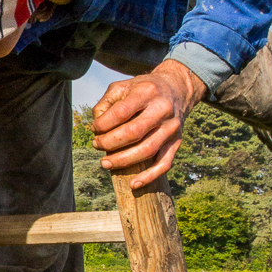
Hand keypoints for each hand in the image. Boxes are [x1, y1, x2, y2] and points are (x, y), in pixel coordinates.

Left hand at [92, 59, 207, 188]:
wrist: (176, 88)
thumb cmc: (142, 89)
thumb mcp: (122, 86)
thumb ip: (106, 103)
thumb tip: (97, 127)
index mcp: (146, 92)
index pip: (121, 112)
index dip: (103, 124)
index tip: (94, 129)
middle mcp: (162, 109)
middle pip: (133, 133)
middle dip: (109, 143)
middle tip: (96, 145)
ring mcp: (171, 128)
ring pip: (147, 150)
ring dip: (123, 161)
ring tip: (105, 163)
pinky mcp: (177, 142)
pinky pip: (165, 163)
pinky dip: (149, 176)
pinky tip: (133, 184)